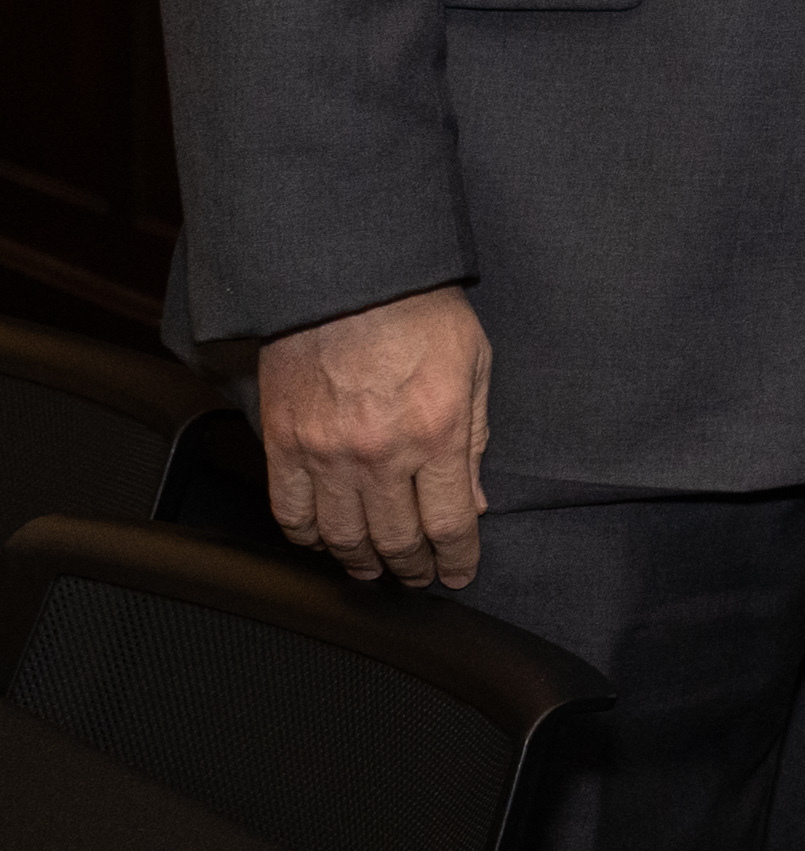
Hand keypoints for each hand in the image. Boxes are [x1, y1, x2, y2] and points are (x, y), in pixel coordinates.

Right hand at [258, 285, 491, 587]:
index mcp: (437, 430)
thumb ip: (475, 437)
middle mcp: (380, 452)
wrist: (349, 273)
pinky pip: (291, 513)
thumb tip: (474, 500)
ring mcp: (326, 452)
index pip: (449, 521)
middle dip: (413, 568)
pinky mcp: (283, 443)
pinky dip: (308, 538)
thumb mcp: (474, 363)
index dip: (457, 558)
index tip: (459, 572)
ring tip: (376, 570)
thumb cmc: (419, 309)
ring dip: (362, 563)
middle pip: (396, 540)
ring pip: (341, 538)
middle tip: (420, 577)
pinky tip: (326, 541)